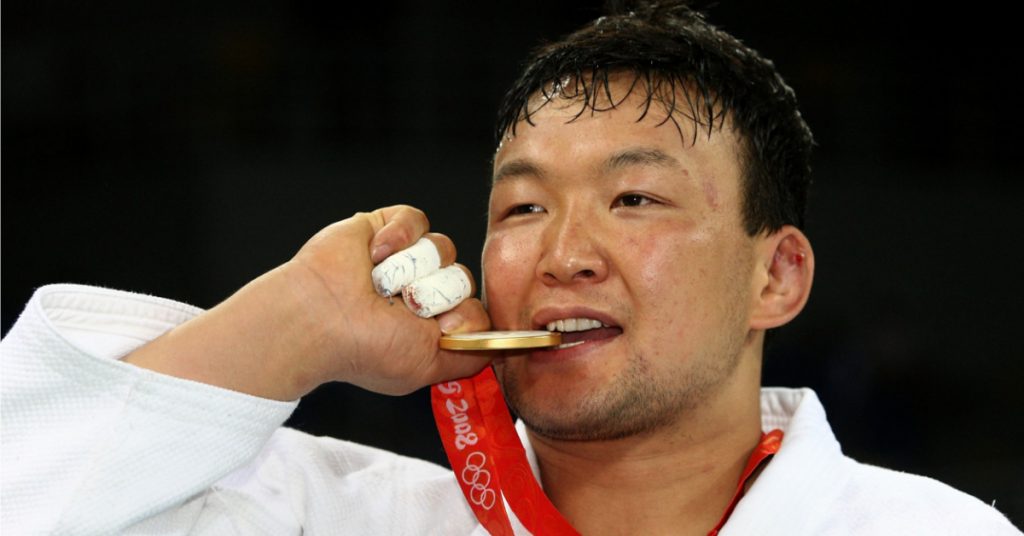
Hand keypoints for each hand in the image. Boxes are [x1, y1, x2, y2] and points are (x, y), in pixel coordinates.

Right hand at [125, 205, 491, 399]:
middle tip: (405, 308)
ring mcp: (404, 258)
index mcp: (429, 325)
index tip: (442, 329)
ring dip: (411, 271)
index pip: (474, 310)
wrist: (318, 317)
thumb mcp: (427, 366)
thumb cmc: (366, 348)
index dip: (465, 318)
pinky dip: (397, 237)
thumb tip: (502, 345)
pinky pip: (417, 220)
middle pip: (463, 279)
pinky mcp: (385, 227)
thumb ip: (469, 358)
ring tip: (380, 286)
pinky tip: (374, 257)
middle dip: (437, 295)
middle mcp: (420, 291)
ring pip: (443, 249)